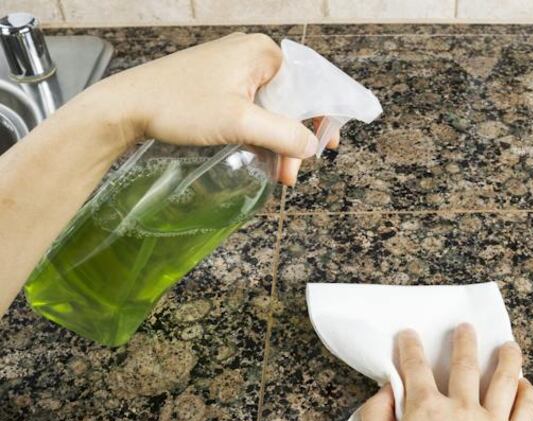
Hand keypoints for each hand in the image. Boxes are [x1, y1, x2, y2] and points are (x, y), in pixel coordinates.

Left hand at [85, 32, 337, 184]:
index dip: (321, 119)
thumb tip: (312, 147)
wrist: (127, 107)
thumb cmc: (179, 106)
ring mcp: (236, 70)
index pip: (310, 86)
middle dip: (294, 140)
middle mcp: (253, 56)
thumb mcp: (239, 123)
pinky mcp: (221, 85)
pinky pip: (254, 111)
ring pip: (273, 111)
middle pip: (292, 102)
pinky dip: (260, 135)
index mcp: (263, 53)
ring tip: (276, 173)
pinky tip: (261, 159)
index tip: (325, 148)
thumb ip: (284, 134)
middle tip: (290, 174)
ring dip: (277, 143)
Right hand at [360, 324, 532, 420]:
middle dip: (463, 341)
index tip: (409, 335)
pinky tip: (524, 384)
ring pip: (504, 379)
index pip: (416, 368)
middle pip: (464, 364)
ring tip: (508, 345)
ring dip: (506, 357)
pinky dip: (526, 391)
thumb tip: (385, 391)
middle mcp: (461, 409)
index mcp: (425, 410)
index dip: (409, 347)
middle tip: (464, 328)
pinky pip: (526, 409)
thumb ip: (375, 418)